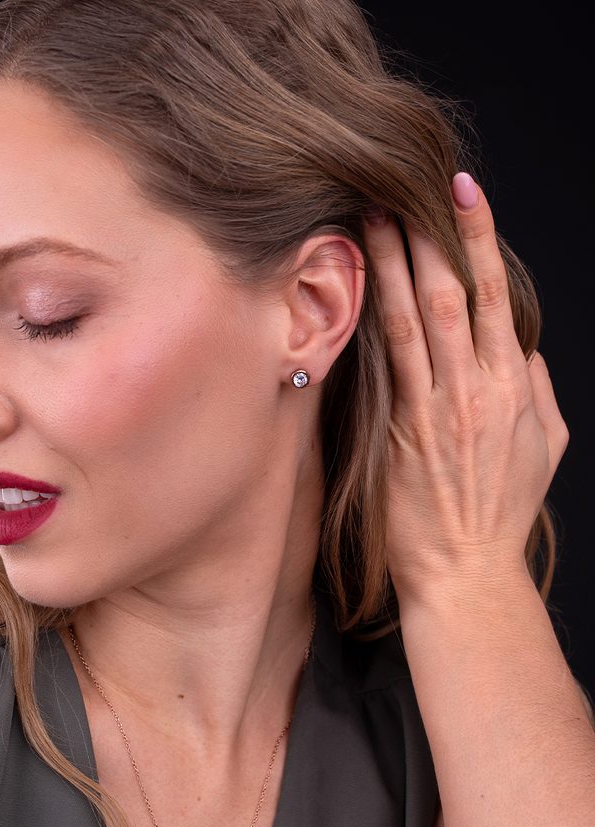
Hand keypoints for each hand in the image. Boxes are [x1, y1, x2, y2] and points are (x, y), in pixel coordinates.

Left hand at [363, 173, 568, 605]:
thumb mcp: (547, 447)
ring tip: (368, 218)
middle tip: (399, 184)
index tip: (464, 192)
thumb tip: (525, 346)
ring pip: (409, 321)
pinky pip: (381, 368)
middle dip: (424, 234)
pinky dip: (366, 323)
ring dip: (388, 265)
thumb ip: (538, 388)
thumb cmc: (504, 512)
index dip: (479, 238)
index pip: (496, 295)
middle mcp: (473, 389)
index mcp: (513, 386)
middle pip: (448, 295)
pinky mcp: (395, 434)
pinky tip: (350, 288)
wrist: (466, 571)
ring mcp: (431, 410)